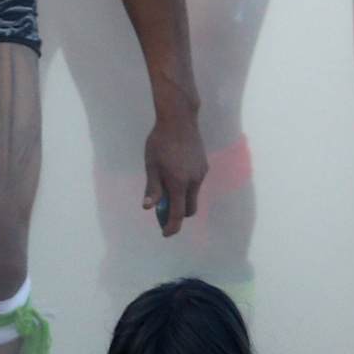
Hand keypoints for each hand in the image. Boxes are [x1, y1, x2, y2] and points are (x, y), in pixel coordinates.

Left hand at [143, 115, 206, 234]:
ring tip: (165, 187)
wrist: (179, 120)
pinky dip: (186, 186)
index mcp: (179, 183)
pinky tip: (175, 173)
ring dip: (182, 198)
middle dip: (178, 214)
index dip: (172, 226)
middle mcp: (194, 181)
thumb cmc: (160, 142)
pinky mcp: (204, 166)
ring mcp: (202, 173)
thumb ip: (153, 188)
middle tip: (162, 211)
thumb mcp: (151, 165)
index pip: (179, 214)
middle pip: (190, 209)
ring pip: (193, 195)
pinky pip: (195, 183)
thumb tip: (149, 208)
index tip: (165, 233)